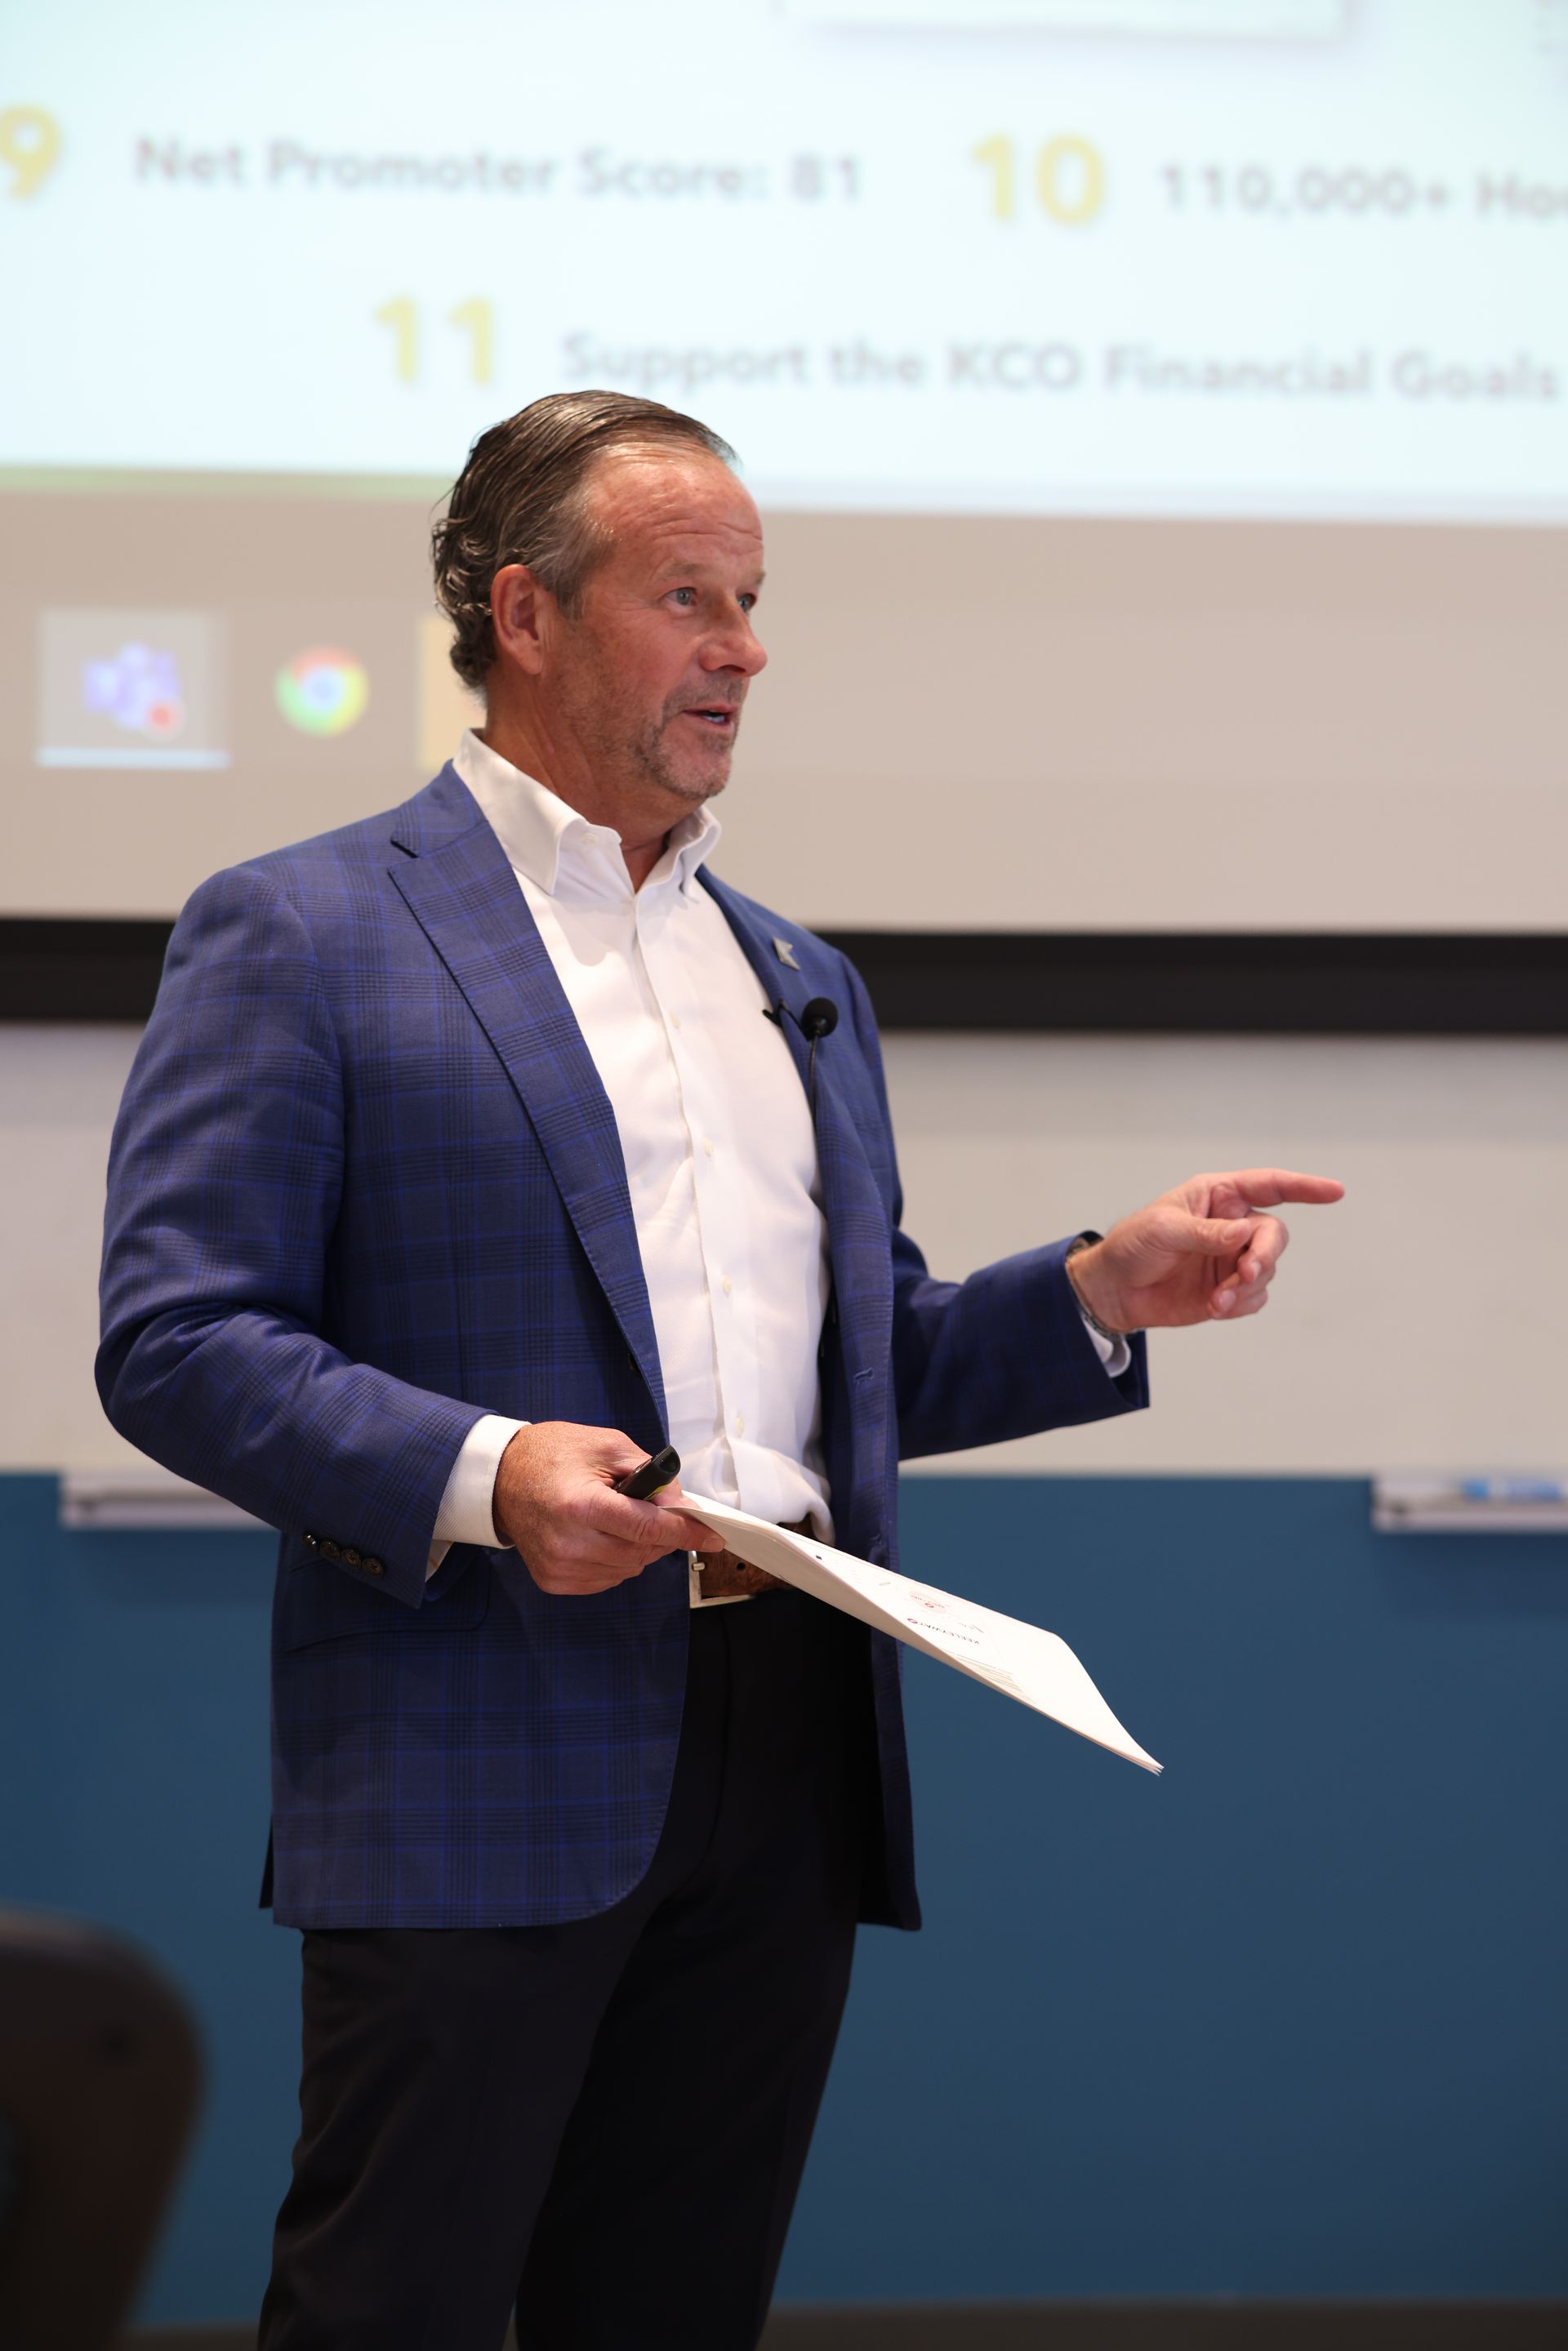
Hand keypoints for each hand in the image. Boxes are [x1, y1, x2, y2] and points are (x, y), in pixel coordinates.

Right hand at [492, 1423, 723, 1596]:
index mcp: (581, 1505)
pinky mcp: (555, 1580)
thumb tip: (681, 1506)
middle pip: (644, 1550)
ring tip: (615, 1517)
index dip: (686, 1532)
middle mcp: (570, 1543)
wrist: (501, 1477)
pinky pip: (609, 1578)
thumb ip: (650, 1475)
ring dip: (638, 1545)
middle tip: (650, 1506)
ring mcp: (561, 1567)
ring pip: (630, 1568)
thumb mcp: (607, 1445)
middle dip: (659, 1531)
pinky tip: (600, 1535)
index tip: (712, 1536)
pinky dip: (617, 1559)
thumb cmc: (552, 1456)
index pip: (648, 1527)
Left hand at [1065, 1168, 1344, 1333]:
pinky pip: (1255, 1298)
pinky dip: (1240, 1304)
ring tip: (1216, 1299)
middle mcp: (1232, 1225)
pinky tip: (1213, 1306)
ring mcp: (1232, 1259)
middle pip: (1274, 1235)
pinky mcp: (1229, 1290)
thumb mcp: (1162, 1230)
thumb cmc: (1133, 1245)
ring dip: (1246, 1287)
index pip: (1269, 1186)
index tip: (1335, 1192)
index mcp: (1218, 1196)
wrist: (1115, 1290)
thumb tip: (1244, 1233)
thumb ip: (1206, 1233)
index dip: (1304, 1187)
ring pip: (1266, 1270)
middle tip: (1246, 1273)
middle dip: (1265, 1256)